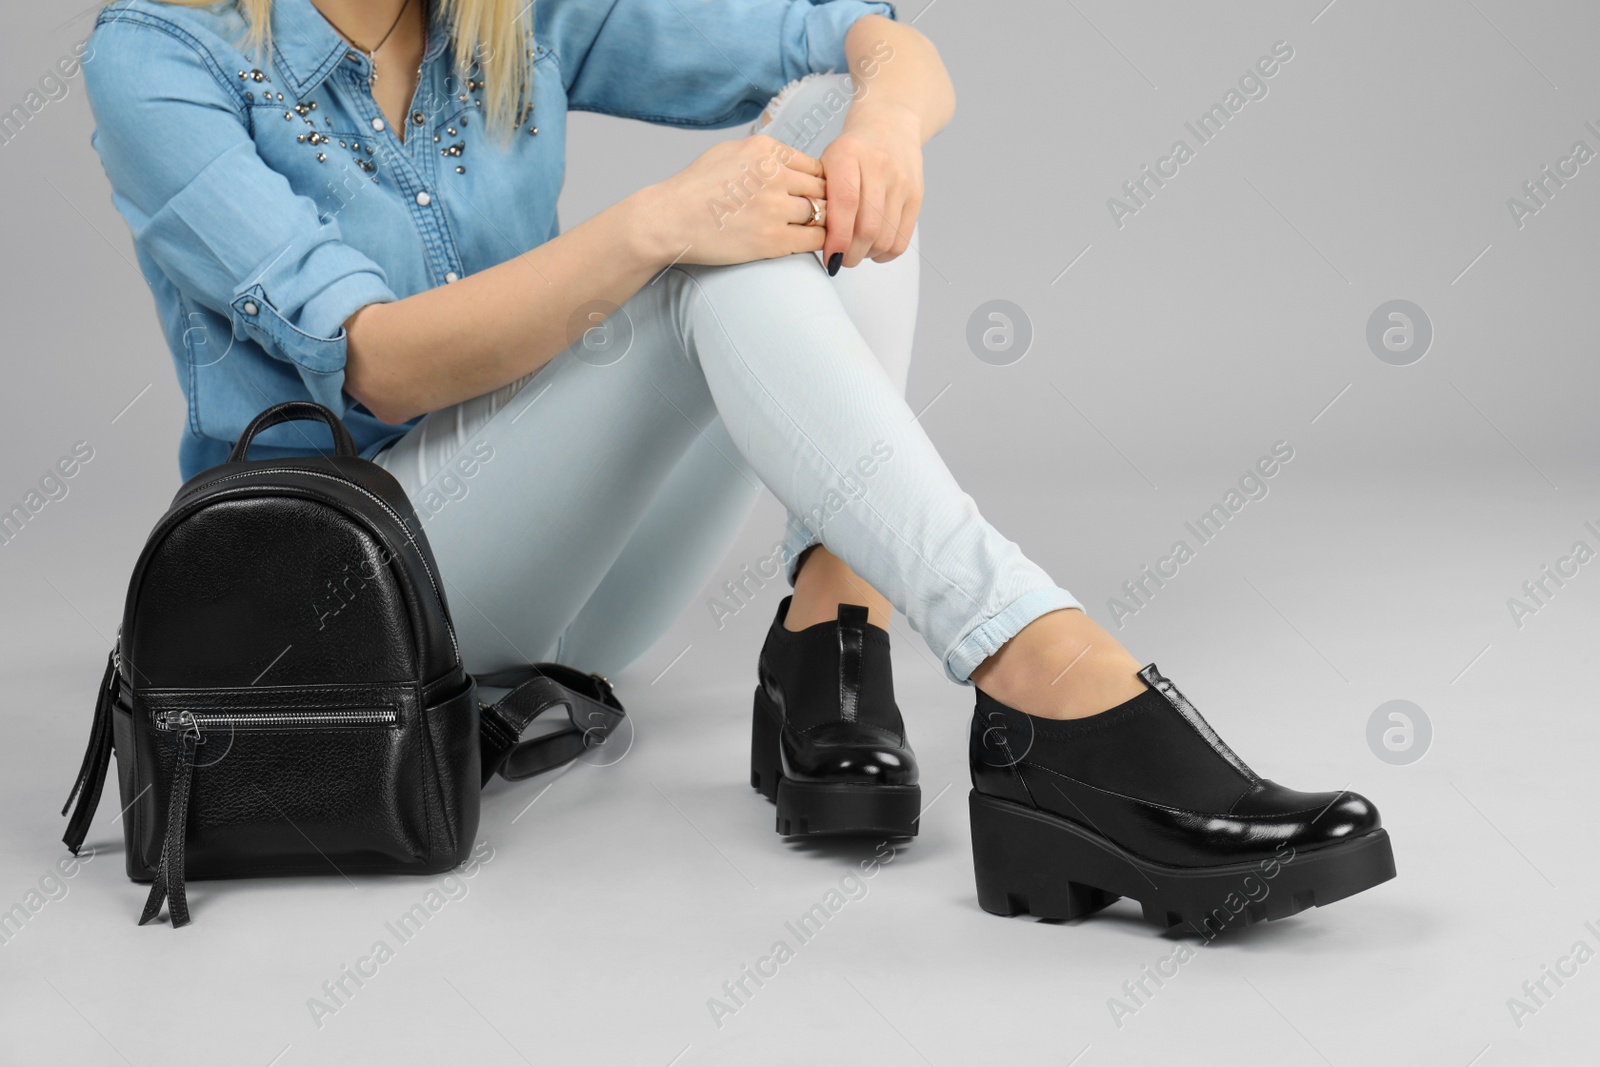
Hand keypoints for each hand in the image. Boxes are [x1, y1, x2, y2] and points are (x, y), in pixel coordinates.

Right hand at [638, 135, 827, 266]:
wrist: (669, 221)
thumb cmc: (695, 189)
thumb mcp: (729, 151)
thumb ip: (764, 155)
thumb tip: (791, 163)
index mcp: (765, 150)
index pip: (814, 165)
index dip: (816, 182)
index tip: (810, 195)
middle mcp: (774, 175)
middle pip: (823, 188)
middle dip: (823, 202)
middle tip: (819, 215)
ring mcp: (775, 208)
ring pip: (822, 213)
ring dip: (821, 223)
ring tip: (813, 230)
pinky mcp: (773, 240)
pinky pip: (815, 239)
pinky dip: (818, 242)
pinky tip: (809, 243)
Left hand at [819, 103, 924, 269]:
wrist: (890, 123)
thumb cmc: (851, 150)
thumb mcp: (827, 161)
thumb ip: (820, 196)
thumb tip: (815, 243)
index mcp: (848, 154)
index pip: (846, 204)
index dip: (837, 238)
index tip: (829, 257)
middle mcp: (879, 165)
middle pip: (867, 228)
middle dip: (850, 254)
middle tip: (838, 258)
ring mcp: (901, 181)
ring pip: (884, 238)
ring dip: (866, 255)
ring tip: (855, 249)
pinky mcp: (916, 195)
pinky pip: (901, 239)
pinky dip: (884, 253)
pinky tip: (873, 247)